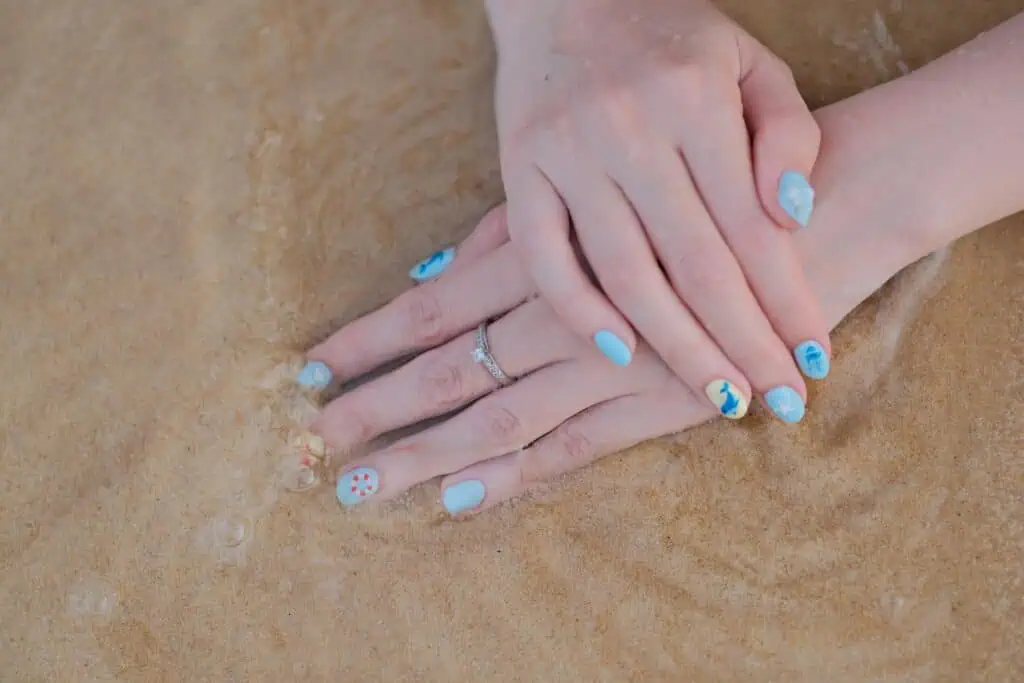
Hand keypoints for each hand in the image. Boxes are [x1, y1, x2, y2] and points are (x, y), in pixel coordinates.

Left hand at [306, 208, 718, 514]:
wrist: (806, 233)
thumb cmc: (694, 200)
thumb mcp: (598, 198)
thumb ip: (514, 237)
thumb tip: (435, 271)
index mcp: (544, 258)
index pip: (432, 308)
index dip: (369, 340)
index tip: (314, 366)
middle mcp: (564, 316)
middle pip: (449, 371)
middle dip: (377, 406)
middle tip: (319, 440)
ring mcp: (608, 367)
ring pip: (496, 418)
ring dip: (424, 454)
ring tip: (364, 484)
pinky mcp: (654, 407)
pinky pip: (570, 449)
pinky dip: (513, 474)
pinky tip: (458, 498)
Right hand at [485, 0, 830, 422]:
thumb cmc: (675, 37)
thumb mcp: (753, 63)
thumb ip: (787, 134)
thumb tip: (793, 217)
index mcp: (696, 99)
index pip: (750, 225)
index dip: (785, 300)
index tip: (813, 361)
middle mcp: (629, 127)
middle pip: (694, 262)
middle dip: (740, 342)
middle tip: (775, 402)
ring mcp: (567, 151)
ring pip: (624, 271)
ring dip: (673, 344)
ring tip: (716, 396)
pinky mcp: (519, 169)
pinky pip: (542, 256)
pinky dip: (576, 308)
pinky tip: (617, 354)